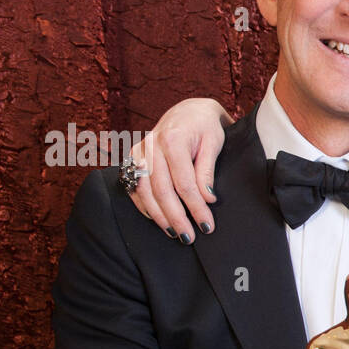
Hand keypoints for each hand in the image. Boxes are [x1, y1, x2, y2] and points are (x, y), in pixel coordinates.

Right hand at [127, 97, 229, 240]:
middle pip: (161, 190)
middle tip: (189, 237)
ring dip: (158, 216)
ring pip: (144, 191)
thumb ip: (207, 171)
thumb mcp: (214, 144)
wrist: (188, 111)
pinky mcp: (133, 157)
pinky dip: (144, 206)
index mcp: (173, 139)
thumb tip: (208, 199)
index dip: (196, 207)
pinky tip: (158, 219)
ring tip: (175, 233)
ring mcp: (139, 151)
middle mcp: (152, 145)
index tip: (207, 225)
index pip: (184, 183)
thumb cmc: (205, 128)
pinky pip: (134, 186)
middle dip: (176, 217)